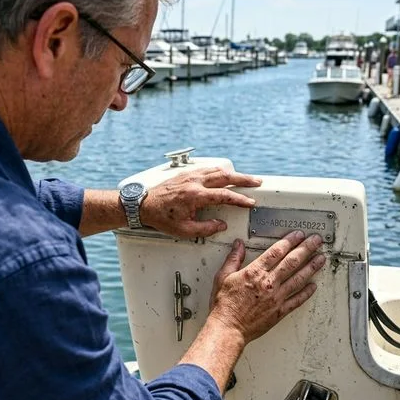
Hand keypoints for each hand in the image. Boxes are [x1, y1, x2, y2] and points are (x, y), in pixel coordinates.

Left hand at [140, 167, 261, 237]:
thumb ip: (205, 228)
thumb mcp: (184, 230)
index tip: (250, 202)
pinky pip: (207, 169)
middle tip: (257, 182)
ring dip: (234, 173)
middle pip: (225, 176)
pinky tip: (225, 174)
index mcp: (195, 196)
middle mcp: (194, 182)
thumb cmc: (161, 217)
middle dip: (243, 179)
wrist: (142, 205)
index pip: (224, 195)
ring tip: (245, 178)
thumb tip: (221, 225)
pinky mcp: (185, 174)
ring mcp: (190, 176)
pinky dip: (220, 171)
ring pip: (217, 170)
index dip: (240, 199)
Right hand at [208, 231, 324, 345]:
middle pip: (292, 261)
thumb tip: (238, 246)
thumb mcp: (223, 277)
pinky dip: (307, 292)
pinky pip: (297, 300)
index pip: (277, 251)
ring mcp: (276, 297)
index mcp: (255, 272)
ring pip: (299, 278)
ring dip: (311, 267)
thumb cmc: (224, 305)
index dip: (290, 240)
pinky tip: (313, 286)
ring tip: (320, 258)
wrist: (228, 327)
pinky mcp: (280, 311)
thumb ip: (233, 259)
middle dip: (306, 248)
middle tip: (316, 241)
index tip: (298, 235)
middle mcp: (268, 283)